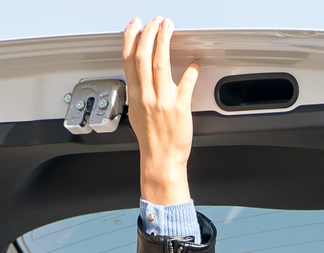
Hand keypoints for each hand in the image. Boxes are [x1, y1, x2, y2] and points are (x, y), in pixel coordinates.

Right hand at [121, 17, 196, 205]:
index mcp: (136, 95)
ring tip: (168, 27)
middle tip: (155, 21)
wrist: (161, 160)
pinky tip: (194, 62)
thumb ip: (141, 92)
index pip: (128, 60)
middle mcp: (147, 96)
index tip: (135, 25)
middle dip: (148, 34)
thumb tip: (143, 77)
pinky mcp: (179, 108)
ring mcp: (162, 101)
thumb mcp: (138, 112)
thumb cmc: (152, 139)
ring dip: (163, 42)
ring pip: (160, 64)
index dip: (131, 39)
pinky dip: (191, 70)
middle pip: (143, 57)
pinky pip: (186, 83)